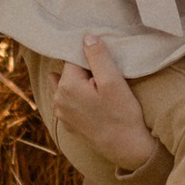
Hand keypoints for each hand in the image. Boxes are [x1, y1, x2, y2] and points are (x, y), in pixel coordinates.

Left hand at [47, 35, 155, 173]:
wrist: (126, 147)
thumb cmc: (122, 113)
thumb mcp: (113, 80)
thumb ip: (97, 56)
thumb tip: (86, 37)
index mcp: (67, 85)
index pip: (74, 58)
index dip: (91, 59)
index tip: (104, 65)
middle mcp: (58, 99)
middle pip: (70, 72)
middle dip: (85, 71)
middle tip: (106, 78)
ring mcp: (62, 113)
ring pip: (69, 86)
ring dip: (82, 84)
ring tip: (100, 90)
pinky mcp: (68, 123)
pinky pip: (70, 101)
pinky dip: (79, 97)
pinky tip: (93, 101)